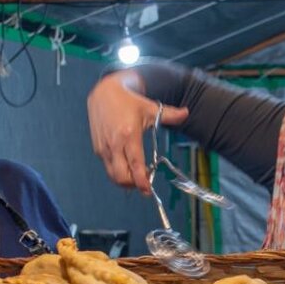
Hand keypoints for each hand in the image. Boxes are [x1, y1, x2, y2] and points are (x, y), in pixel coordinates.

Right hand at [87, 73, 188, 194]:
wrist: (104, 93)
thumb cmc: (128, 102)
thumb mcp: (150, 108)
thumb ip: (170, 114)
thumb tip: (187, 112)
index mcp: (129, 135)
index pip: (135, 165)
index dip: (141, 181)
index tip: (148, 190)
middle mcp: (114, 144)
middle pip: (121, 177)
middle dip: (133, 184)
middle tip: (145, 182)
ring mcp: (103, 148)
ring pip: (113, 175)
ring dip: (126, 181)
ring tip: (137, 176)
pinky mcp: (98, 149)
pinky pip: (108, 168)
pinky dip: (118, 172)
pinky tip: (128, 167)